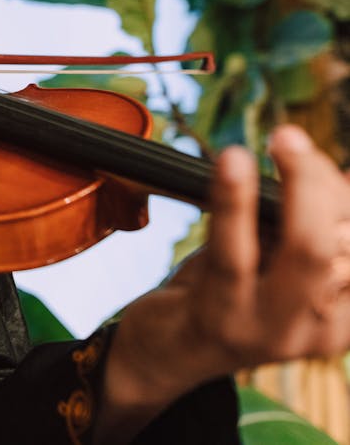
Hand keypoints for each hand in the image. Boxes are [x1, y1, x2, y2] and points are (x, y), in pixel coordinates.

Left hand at [98, 125, 349, 440]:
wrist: (160, 355)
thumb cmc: (219, 294)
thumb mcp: (268, 259)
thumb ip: (295, 223)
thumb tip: (318, 167)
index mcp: (344, 317)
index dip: (342, 193)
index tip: (307, 153)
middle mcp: (319, 331)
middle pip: (344, 245)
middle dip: (323, 183)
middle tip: (290, 137)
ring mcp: (272, 332)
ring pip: (307, 250)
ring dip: (298, 185)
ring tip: (281, 140)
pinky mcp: (222, 321)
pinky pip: (235, 255)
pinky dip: (235, 200)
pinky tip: (232, 161)